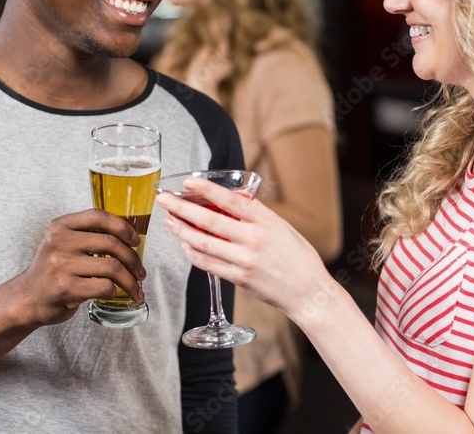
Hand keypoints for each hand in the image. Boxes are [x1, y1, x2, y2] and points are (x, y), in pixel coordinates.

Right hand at [11, 208, 145, 325]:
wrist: (26, 299)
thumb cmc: (53, 272)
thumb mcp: (62, 244)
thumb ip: (87, 235)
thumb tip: (129, 237)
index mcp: (61, 226)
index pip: (98, 216)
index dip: (123, 226)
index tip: (136, 240)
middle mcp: (59, 242)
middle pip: (111, 243)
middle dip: (133, 259)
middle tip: (140, 271)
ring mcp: (61, 265)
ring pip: (112, 267)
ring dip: (130, 280)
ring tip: (136, 288)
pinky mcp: (66, 288)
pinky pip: (104, 286)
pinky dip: (115, 291)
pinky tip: (115, 295)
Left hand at [157, 178, 330, 320]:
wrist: (308, 292)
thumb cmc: (299, 257)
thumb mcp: (283, 227)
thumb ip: (258, 215)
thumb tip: (232, 202)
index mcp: (267, 221)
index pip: (231, 200)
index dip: (207, 189)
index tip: (188, 181)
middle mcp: (254, 240)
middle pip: (209, 221)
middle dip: (182, 208)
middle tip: (165, 200)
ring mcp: (245, 261)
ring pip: (203, 243)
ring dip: (182, 231)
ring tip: (169, 222)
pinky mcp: (239, 278)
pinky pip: (208, 264)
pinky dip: (193, 254)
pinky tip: (185, 245)